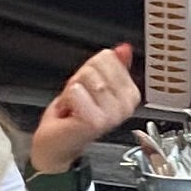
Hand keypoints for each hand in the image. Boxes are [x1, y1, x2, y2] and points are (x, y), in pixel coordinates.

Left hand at [30, 42, 141, 177]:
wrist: (59, 142)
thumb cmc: (75, 114)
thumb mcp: (94, 82)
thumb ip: (111, 65)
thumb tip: (124, 48)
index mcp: (131, 94)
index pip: (109, 58)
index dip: (91, 69)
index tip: (89, 87)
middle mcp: (126, 106)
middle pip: (97, 67)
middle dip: (82, 78)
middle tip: (81, 97)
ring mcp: (112, 115)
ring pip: (88, 78)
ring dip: (74, 90)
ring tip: (77, 104)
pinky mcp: (96, 121)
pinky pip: (77, 91)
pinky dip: (68, 98)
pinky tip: (72, 112)